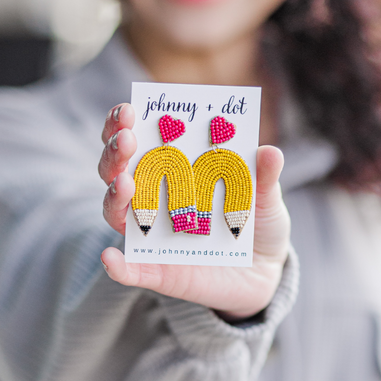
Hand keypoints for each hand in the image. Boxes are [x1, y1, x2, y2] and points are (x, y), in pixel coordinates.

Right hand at [98, 104, 290, 320]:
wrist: (262, 271)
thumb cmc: (258, 222)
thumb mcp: (264, 197)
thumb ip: (263, 177)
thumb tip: (269, 151)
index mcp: (175, 173)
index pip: (140, 143)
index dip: (125, 124)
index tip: (129, 109)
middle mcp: (155, 199)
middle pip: (118, 172)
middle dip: (115, 153)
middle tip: (127, 138)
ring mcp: (153, 235)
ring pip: (117, 213)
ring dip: (113, 197)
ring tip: (124, 183)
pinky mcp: (158, 271)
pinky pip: (131, 270)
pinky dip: (118, 266)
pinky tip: (110, 259)